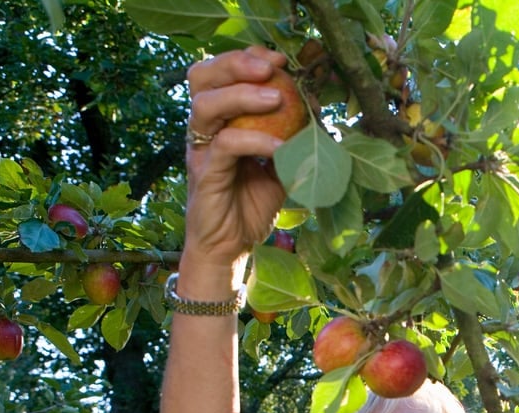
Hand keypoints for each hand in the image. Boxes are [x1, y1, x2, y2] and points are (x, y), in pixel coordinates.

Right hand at [182, 46, 290, 286]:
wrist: (232, 247)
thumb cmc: (251, 204)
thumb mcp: (280, 166)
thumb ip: (292, 139)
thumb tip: (318, 111)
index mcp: (219, 120)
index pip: (221, 73)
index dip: (246, 59)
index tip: (280, 59)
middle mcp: (204, 129)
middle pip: (203, 77)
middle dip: (237, 63)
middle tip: (272, 66)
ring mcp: (200, 149)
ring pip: (207, 105)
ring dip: (242, 95)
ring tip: (277, 96)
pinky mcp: (205, 173)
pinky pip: (225, 146)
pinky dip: (255, 140)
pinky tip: (279, 145)